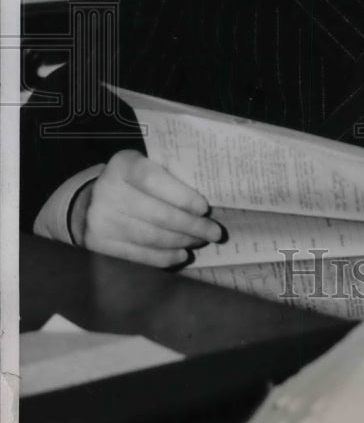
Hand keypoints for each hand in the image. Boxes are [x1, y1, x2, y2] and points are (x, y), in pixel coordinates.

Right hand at [71, 149, 221, 267]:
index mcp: (123, 165)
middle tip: (214, 232)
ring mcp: (100, 219)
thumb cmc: (133, 183)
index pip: (154, 180)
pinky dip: (164, 257)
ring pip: (150, 236)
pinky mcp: (98, 243)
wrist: (90, 202)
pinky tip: (181, 255)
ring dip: (181, 241)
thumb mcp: (146, 167)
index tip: (204, 208)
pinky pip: (138, 255)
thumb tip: (204, 205)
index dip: (181, 196)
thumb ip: (170, 176)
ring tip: (200, 241)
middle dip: (191, 225)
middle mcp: (107, 190)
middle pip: (157, 214)